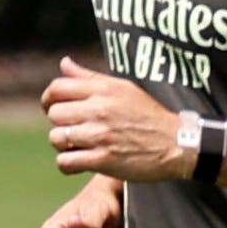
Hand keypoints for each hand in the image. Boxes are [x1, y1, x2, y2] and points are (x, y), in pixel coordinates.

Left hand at [42, 55, 191, 181]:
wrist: (177, 144)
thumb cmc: (148, 115)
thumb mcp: (123, 88)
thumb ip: (90, 77)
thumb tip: (64, 63)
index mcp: (104, 90)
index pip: (58, 88)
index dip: (49, 99)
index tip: (53, 108)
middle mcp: (100, 110)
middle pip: (55, 114)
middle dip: (59, 123)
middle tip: (72, 129)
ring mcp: (100, 136)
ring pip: (56, 138)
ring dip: (63, 145)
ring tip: (77, 146)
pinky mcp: (103, 160)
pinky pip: (65, 162)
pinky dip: (67, 164)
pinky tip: (78, 161)